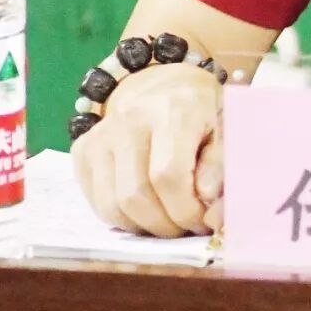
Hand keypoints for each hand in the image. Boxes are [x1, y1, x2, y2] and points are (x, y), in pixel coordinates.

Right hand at [71, 62, 222, 236]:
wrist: (164, 84)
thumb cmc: (202, 109)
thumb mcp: (226, 127)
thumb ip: (221, 163)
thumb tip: (207, 200)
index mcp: (171, 108)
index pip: (168, 175)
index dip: (186, 210)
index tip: (202, 220)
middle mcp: (129, 116)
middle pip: (136, 195)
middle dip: (164, 225)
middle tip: (185, 227)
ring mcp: (101, 133)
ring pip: (112, 206)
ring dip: (142, 227)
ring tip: (168, 220)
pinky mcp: (84, 149)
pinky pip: (97, 203)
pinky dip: (122, 218)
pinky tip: (146, 208)